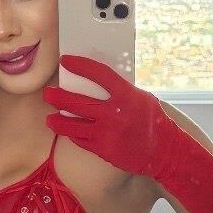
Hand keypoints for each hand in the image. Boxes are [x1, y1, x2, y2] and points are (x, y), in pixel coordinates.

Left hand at [42, 54, 177, 178]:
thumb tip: (98, 81)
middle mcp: (114, 113)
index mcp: (126, 95)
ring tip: (50, 118)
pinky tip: (67, 131)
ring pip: (73, 124)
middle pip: (77, 101)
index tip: (65, 61)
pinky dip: (72, 135)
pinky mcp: (103, 149)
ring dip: (58, 120)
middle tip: (49, 94)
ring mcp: (107, 133)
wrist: (164, 151)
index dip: (80, 65)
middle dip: (58, 97)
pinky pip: (80, 140)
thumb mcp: (141, 98)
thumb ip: (120, 90)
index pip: (98, 74)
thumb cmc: (154, 122)